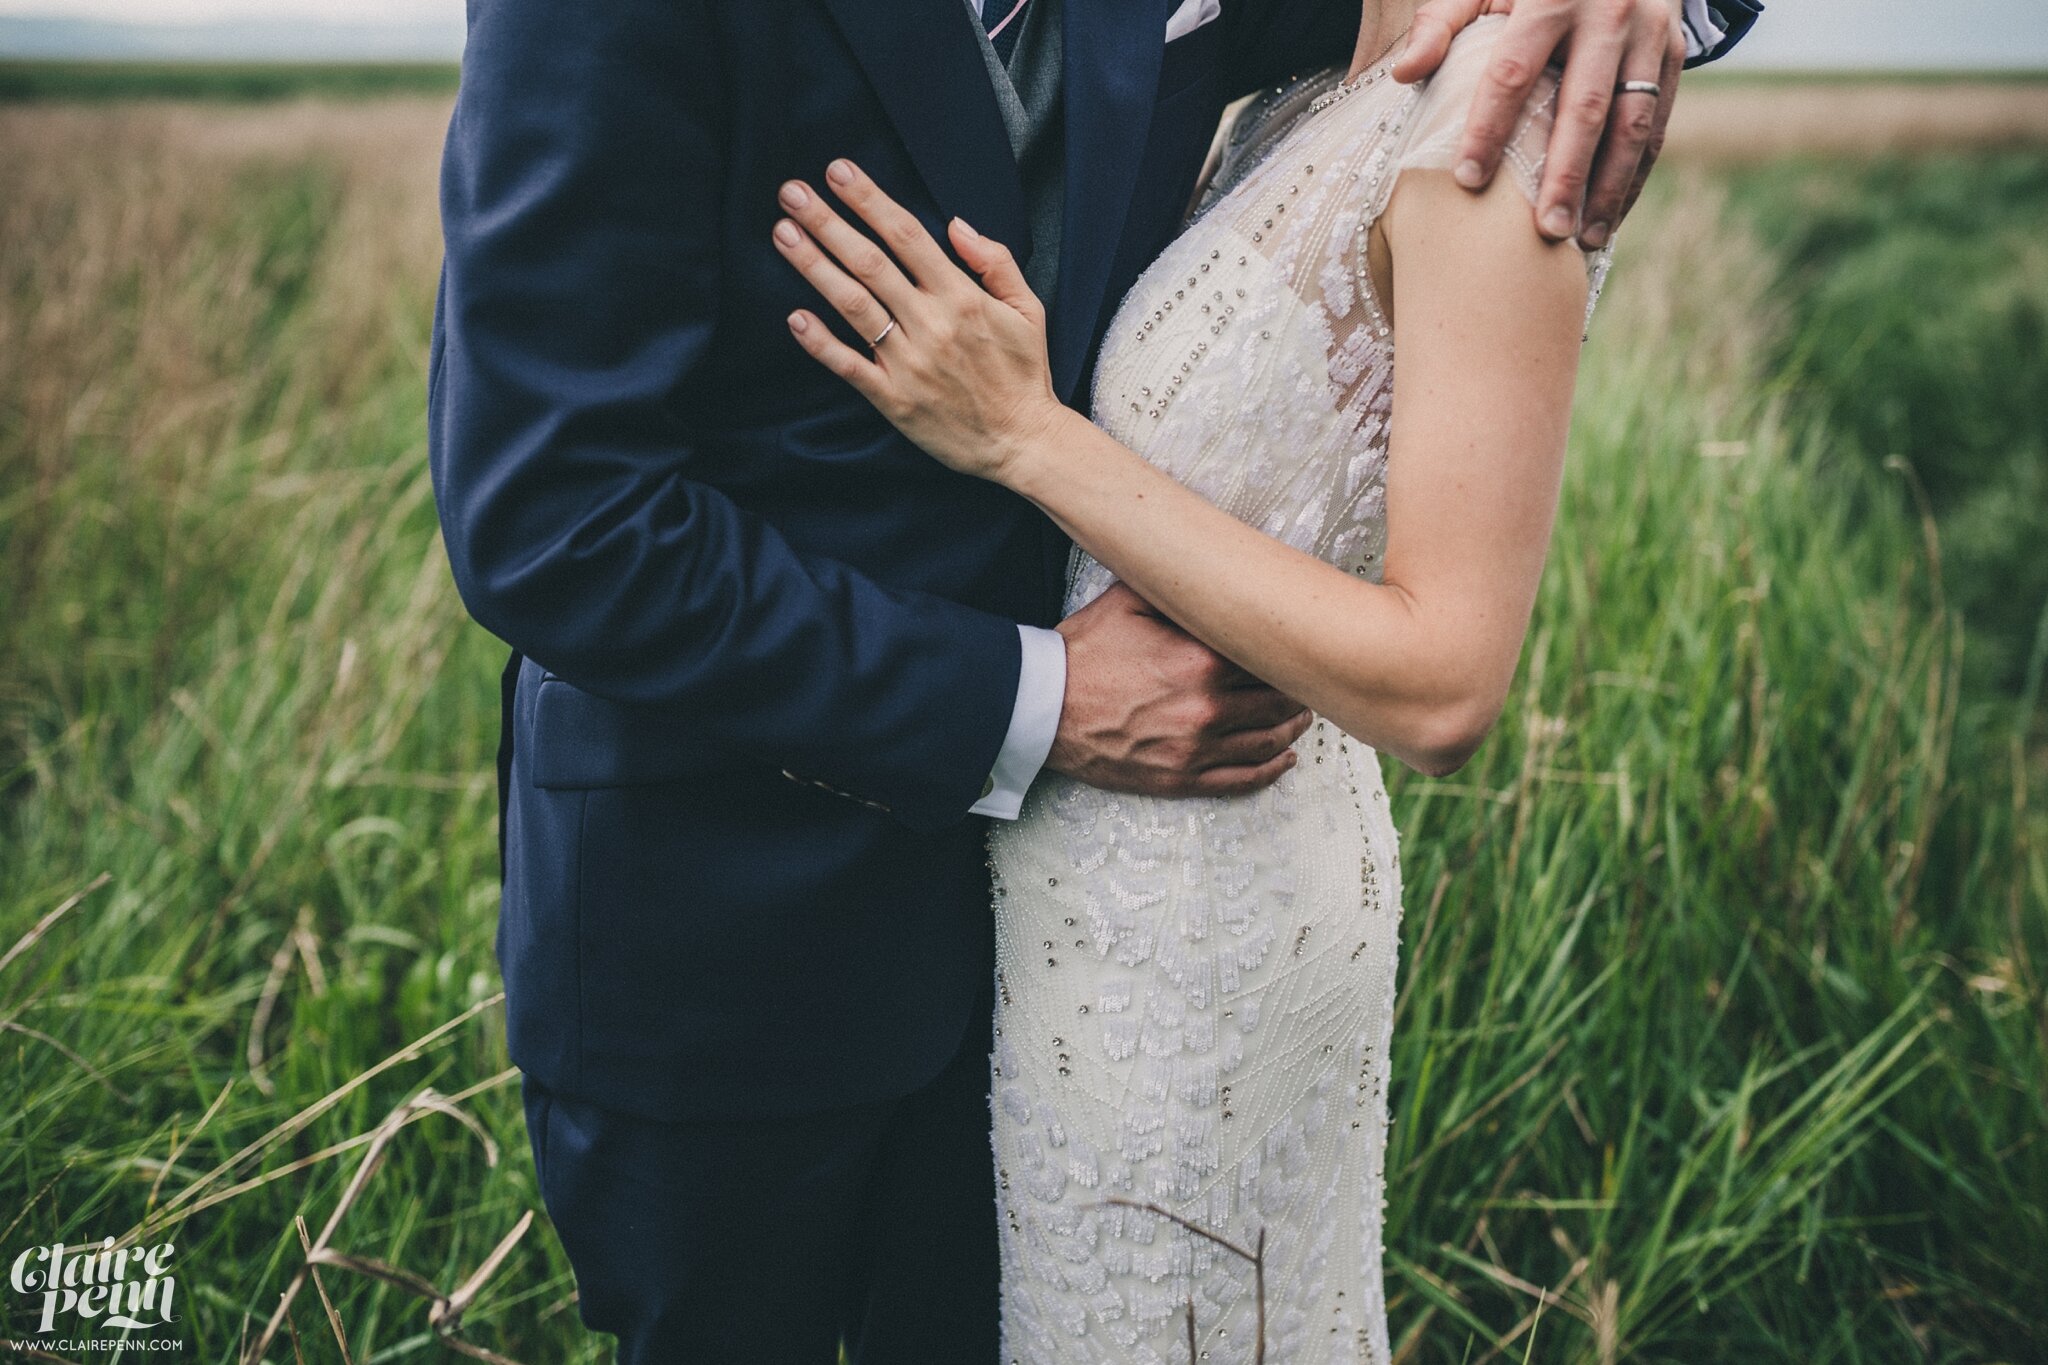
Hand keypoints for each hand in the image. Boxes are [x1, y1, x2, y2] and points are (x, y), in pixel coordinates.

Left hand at [773, 159, 1065, 482]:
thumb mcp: (1028, 309)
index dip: (869, 200)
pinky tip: (795, 317)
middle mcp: (931, 324)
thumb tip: (955, 225)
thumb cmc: (1024, 374)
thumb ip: (995, 260)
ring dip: (814, 266)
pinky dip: (820, 342)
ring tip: (783, 234)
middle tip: (791, 192)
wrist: (1023, 443)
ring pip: (853, 305)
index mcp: (962, 297)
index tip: (838, 172)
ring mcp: (909, 362)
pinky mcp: (894, 399)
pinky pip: (850, 366)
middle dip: (827, 222)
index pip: (907, 235)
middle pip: (869, 262)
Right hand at [1049, 583, 1313, 798]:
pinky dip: (1271, 769)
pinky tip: (1284, 758)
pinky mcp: (1182, 778)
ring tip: (1300, 716)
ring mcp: (1197, 748)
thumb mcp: (1129, 600)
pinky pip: (1243, 779)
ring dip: (1292, 728)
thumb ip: (1179, 590)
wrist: (1042, 707)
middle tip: (1305, 679)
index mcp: (1202, 660)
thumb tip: (1217, 572)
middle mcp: (1208, 707)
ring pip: (1269, 740)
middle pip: (1278, 699)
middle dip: (1296, 689)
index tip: (1297, 643)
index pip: (1270, 655)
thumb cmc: (1084, 652)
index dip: (1288, 650)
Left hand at [1392, 0, 1685, 248]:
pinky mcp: (1673, 53)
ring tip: (1583, 239)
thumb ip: (1440, 20)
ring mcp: (1648, 34)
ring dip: (1610, 186)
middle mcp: (1607, 14)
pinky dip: (1635, 174)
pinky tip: (1610, 215)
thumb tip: (1403, 73)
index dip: (1489, 127)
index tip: (1468, 180)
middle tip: (1547, 232)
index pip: (1514, 72)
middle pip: (1585, 106)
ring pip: (1633, 122)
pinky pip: (1658, 122)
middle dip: (1567, 174)